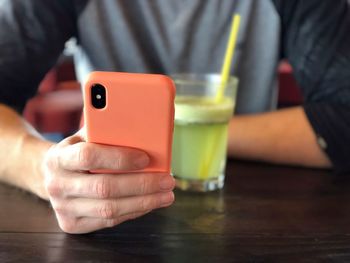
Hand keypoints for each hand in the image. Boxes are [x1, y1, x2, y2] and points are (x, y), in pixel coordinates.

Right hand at [42, 129, 174, 233]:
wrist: (50, 176)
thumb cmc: (77, 151)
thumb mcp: (84, 137)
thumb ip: (106, 134)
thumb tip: (144, 132)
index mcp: (58, 157)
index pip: (89, 157)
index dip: (119, 158)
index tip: (146, 158)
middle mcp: (57, 184)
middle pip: (104, 187)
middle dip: (142, 184)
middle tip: (167, 180)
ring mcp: (63, 208)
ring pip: (109, 209)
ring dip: (144, 202)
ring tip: (166, 194)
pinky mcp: (72, 224)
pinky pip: (109, 221)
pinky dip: (134, 212)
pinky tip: (150, 203)